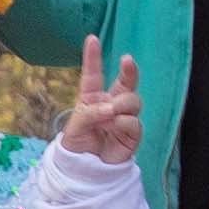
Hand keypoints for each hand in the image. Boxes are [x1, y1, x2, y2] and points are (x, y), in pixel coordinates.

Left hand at [57, 33, 145, 166]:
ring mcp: (123, 117)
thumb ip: (91, 113)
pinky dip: (122, 122)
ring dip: (120, 104)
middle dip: (129, 69)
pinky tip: (113, 128)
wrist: (86, 170)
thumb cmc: (78, 145)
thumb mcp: (76, 126)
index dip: (93, 57)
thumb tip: (111, 108)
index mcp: (92, 98)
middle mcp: (111, 104)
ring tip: (108, 116)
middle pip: (126, 82)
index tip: (92, 38)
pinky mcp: (132, 132)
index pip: (94, 75)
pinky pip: (133, 120)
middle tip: (127, 60)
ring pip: (132, 100)